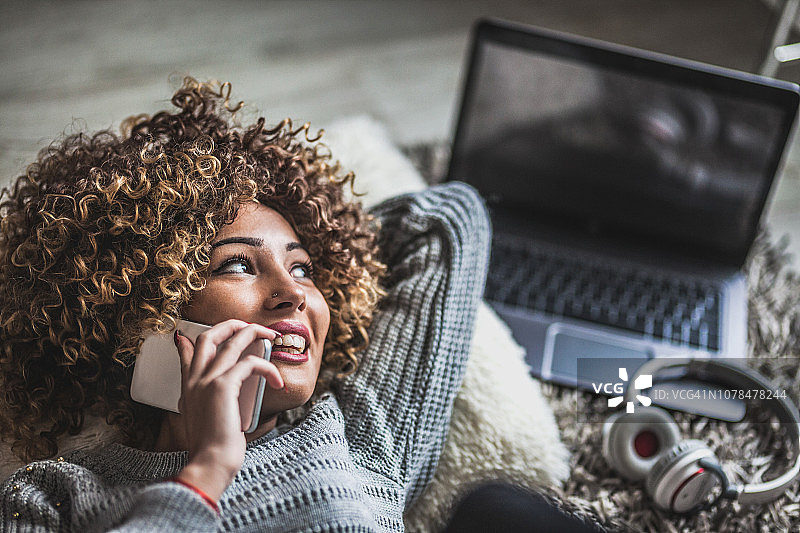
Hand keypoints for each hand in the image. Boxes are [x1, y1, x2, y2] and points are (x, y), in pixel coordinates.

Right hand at [172, 319, 282, 502]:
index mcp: (188, 388)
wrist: (210, 463)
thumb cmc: (212, 448)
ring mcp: (207, 381)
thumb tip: (221, 394)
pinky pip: (251, 363)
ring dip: (255, 334)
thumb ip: (207, 402)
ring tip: (271, 337)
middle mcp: (194, 380)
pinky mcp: (223, 386)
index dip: (196, 336)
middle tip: (250, 327)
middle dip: (232, 324)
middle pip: (209, 335)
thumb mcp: (202, 421)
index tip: (206, 331)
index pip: (188, 351)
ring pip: (232, 341)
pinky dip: (268, 368)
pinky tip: (277, 381)